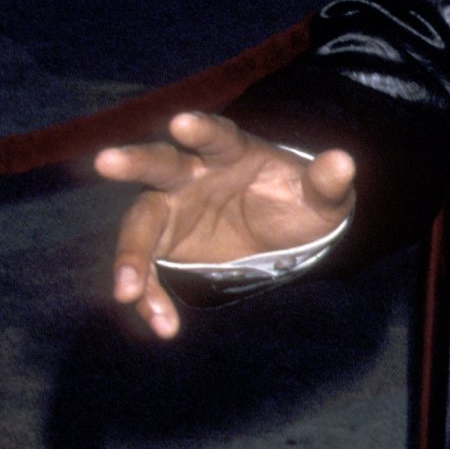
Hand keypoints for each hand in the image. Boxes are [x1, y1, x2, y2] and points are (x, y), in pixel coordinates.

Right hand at [96, 111, 355, 338]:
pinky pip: (149, 270)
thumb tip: (344, 162)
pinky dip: (151, 297)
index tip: (181, 122)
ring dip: (130, 257)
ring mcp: (172, 208)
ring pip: (141, 225)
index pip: (215, 136)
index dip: (200, 128)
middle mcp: (191, 174)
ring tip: (127, 294)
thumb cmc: (301, 201)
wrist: (285, 232)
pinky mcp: (165, 244)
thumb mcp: (323, 196)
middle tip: (105, 161)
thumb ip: (329, 183)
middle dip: (133, 162)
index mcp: (231, 152)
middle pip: (158, 165)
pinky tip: (163, 325)